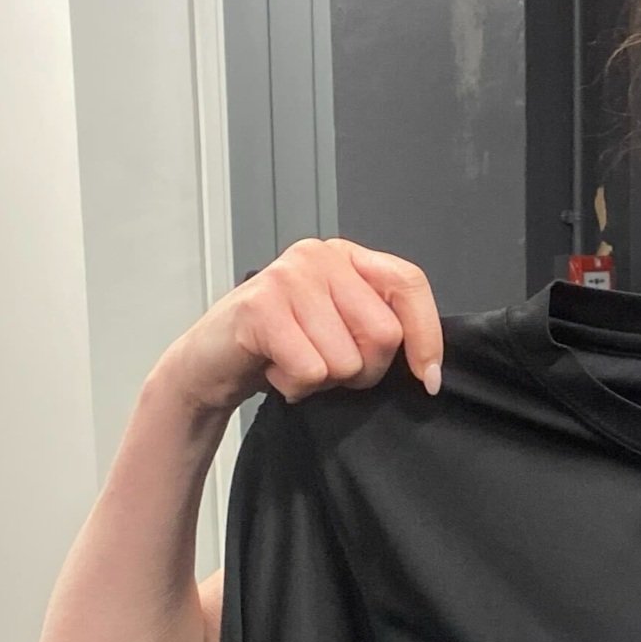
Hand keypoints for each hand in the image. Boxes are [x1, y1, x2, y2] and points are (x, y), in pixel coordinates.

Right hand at [160, 237, 442, 414]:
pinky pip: (310, 370)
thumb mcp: (342, 331)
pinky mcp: (259, 306)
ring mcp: (288, 276)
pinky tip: (274, 369)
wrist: (211, 363)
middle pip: (384, 334)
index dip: (427, 337)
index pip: (409, 284)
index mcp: (349, 257)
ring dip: (323, 382)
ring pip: (346, 360)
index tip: (427, 380)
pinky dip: (295, 387)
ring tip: (294, 363)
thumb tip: (429, 368)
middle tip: (327, 367)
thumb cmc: (284, 348)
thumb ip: (381, 328)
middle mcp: (320, 255)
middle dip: (362, 371)